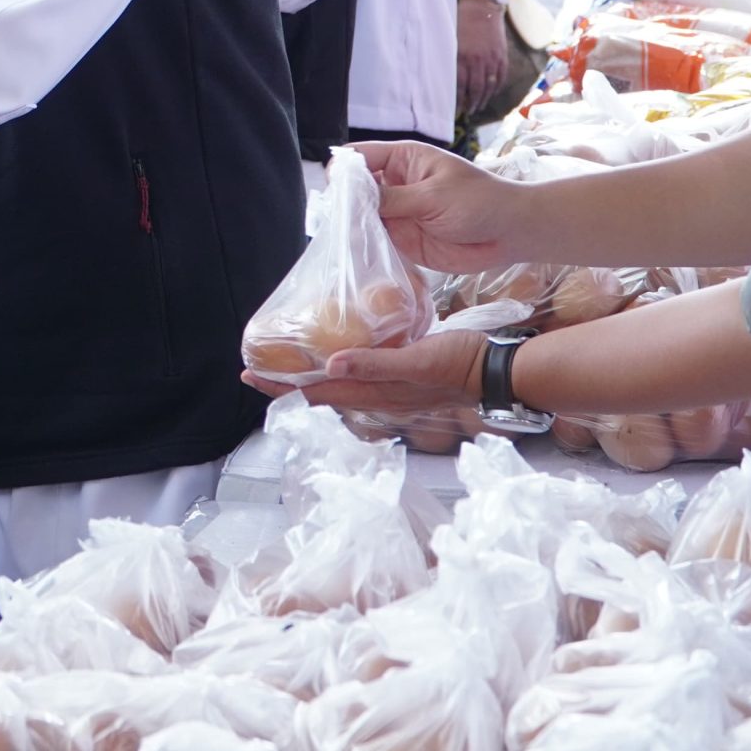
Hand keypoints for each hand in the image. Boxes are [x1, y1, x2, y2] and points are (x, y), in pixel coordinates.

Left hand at [242, 326, 482, 413]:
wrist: (498, 370)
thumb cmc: (461, 363)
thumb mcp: (419, 360)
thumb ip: (378, 365)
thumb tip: (331, 366)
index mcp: (378, 393)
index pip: (320, 392)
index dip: (284, 387)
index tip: (251, 377)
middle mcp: (380, 396)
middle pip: (324, 393)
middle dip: (289, 384)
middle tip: (258, 370)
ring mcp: (392, 389)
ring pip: (341, 386)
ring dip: (312, 378)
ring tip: (289, 366)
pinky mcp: (404, 376)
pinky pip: (362, 375)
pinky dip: (340, 368)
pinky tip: (339, 355)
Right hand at [351, 140, 530, 274]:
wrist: (510, 234)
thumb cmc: (479, 201)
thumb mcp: (435, 196)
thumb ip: (394, 198)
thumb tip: (353, 197)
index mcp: (403, 160)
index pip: (361, 157)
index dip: (343, 169)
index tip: (334, 188)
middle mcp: (395, 184)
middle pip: (356, 188)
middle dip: (344, 201)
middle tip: (337, 219)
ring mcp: (397, 213)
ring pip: (362, 216)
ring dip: (352, 226)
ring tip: (343, 238)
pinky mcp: (402, 239)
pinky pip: (376, 240)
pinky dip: (365, 246)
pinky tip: (357, 253)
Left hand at [458, 0, 510, 113]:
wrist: (480, 5)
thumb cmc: (459, 21)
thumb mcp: (447, 39)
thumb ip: (447, 59)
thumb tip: (440, 78)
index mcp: (460, 57)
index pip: (459, 87)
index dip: (457, 100)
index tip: (454, 108)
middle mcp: (476, 61)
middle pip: (475, 90)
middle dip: (471, 103)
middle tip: (467, 111)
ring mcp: (491, 59)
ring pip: (489, 86)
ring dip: (483, 99)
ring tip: (478, 106)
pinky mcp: (501, 55)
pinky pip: (500, 77)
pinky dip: (496, 88)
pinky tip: (491, 93)